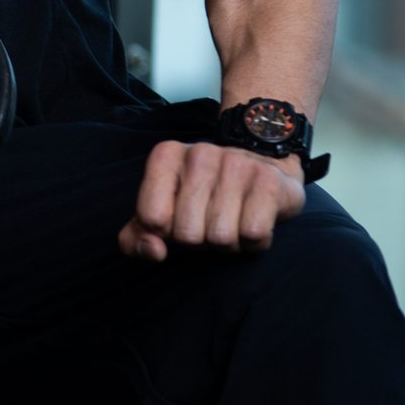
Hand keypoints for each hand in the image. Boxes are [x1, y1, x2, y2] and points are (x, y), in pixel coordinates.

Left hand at [118, 139, 304, 262]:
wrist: (261, 169)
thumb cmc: (202, 198)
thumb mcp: (161, 213)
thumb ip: (136, 238)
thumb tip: (154, 250)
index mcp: (165, 156)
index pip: (151, 218)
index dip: (166, 232)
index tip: (178, 219)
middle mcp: (199, 153)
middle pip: (187, 234)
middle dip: (200, 241)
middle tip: (211, 221)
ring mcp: (236, 163)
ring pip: (221, 238)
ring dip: (228, 244)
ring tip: (233, 221)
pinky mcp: (267, 180)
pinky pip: (253, 235)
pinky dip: (253, 242)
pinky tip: (253, 221)